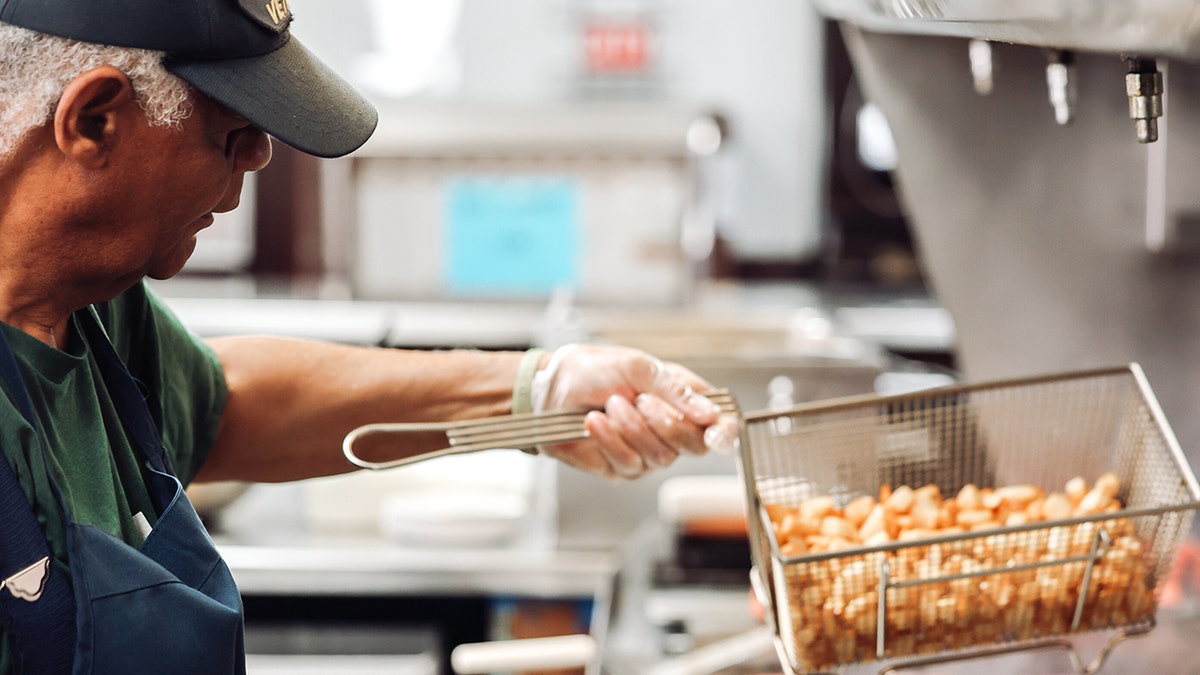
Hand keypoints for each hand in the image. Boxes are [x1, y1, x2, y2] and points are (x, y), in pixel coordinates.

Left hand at [531, 343, 739, 479]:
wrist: (552, 388)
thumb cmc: (595, 370)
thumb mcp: (637, 366)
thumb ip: (675, 389)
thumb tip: (709, 413)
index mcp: (683, 400)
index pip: (720, 424)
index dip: (726, 431)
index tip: (717, 432)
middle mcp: (670, 430)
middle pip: (695, 446)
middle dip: (668, 423)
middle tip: (641, 400)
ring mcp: (647, 452)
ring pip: (661, 457)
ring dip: (632, 428)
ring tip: (610, 405)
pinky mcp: (621, 467)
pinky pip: (628, 463)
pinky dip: (610, 439)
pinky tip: (594, 422)